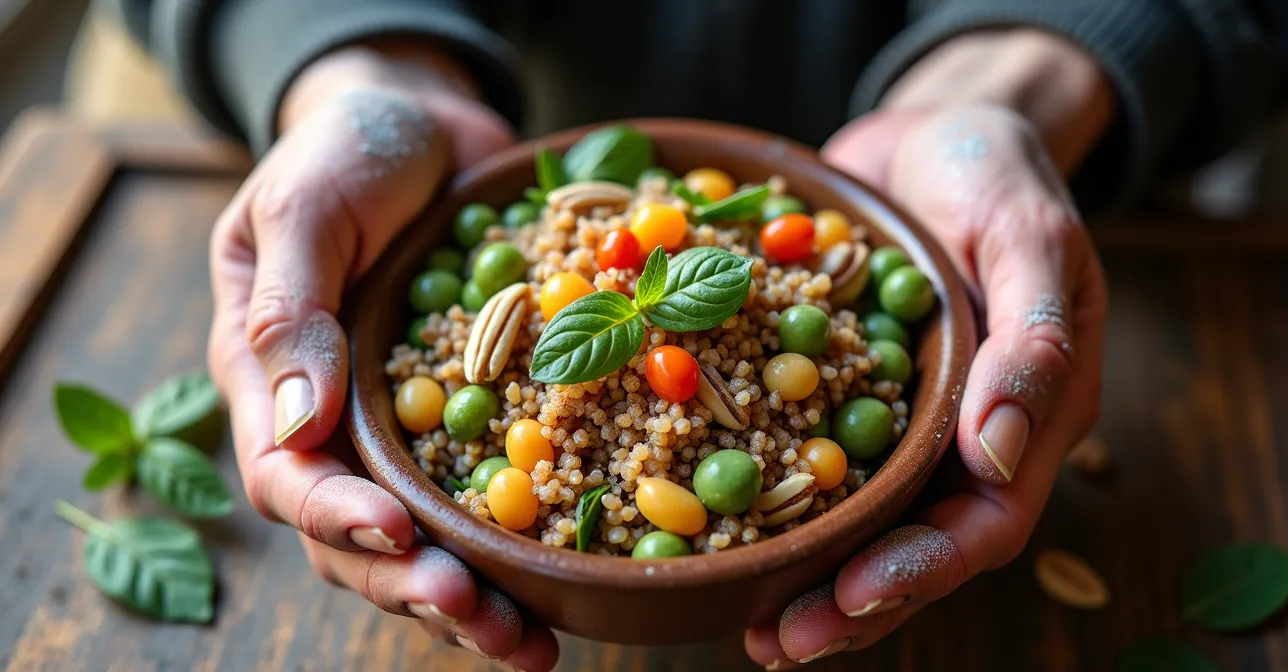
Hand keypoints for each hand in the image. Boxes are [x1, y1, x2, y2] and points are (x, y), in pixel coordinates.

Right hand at [206, 45, 557, 668]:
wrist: (422, 119)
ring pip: (425, 539)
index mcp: (271, 377)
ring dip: (473, 597)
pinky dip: (520, 546)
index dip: (340, 521)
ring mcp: (403, 425)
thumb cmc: (348, 147)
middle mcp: (334, 420)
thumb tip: (297, 424)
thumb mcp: (305, 206)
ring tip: (530, 645)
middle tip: (484, 618)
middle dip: (417, 587)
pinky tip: (567, 588)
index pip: (288, 476)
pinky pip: (489, 493)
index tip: (403, 541)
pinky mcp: (473, 414)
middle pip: (358, 538)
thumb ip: (291, 308)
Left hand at [744, 76, 1108, 666]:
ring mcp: (890, 416)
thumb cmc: (999, 175)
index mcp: (1022, 420)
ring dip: (802, 573)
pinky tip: (704, 523)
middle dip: (846, 602)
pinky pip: (794, 448)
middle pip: (907, 544)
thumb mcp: (1033, 240)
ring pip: (849, 516)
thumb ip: (1031, 343)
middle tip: (776, 644)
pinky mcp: (829, 387)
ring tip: (742, 625)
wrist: (931, 133)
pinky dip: (756, 489)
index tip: (850, 599)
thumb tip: (1000, 454)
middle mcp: (954, 436)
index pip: (980, 522)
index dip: (918, 571)